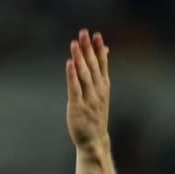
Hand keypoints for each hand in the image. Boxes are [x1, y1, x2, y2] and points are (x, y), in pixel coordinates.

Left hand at [66, 29, 109, 153]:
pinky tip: (69, 64)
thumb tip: (104, 51)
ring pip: (84, 75)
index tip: (95, 34)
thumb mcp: (101, 93)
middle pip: (92, 65)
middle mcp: (98, 90)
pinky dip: (72, 76)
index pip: (102, 63)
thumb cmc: (95, 115)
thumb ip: (101, 73)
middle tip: (83, 33)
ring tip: (74, 44)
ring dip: (79, 58)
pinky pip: (75, 88)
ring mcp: (88, 99)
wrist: (94, 140)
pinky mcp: (77, 107)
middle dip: (88, 49)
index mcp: (104, 86)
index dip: (98, 48)